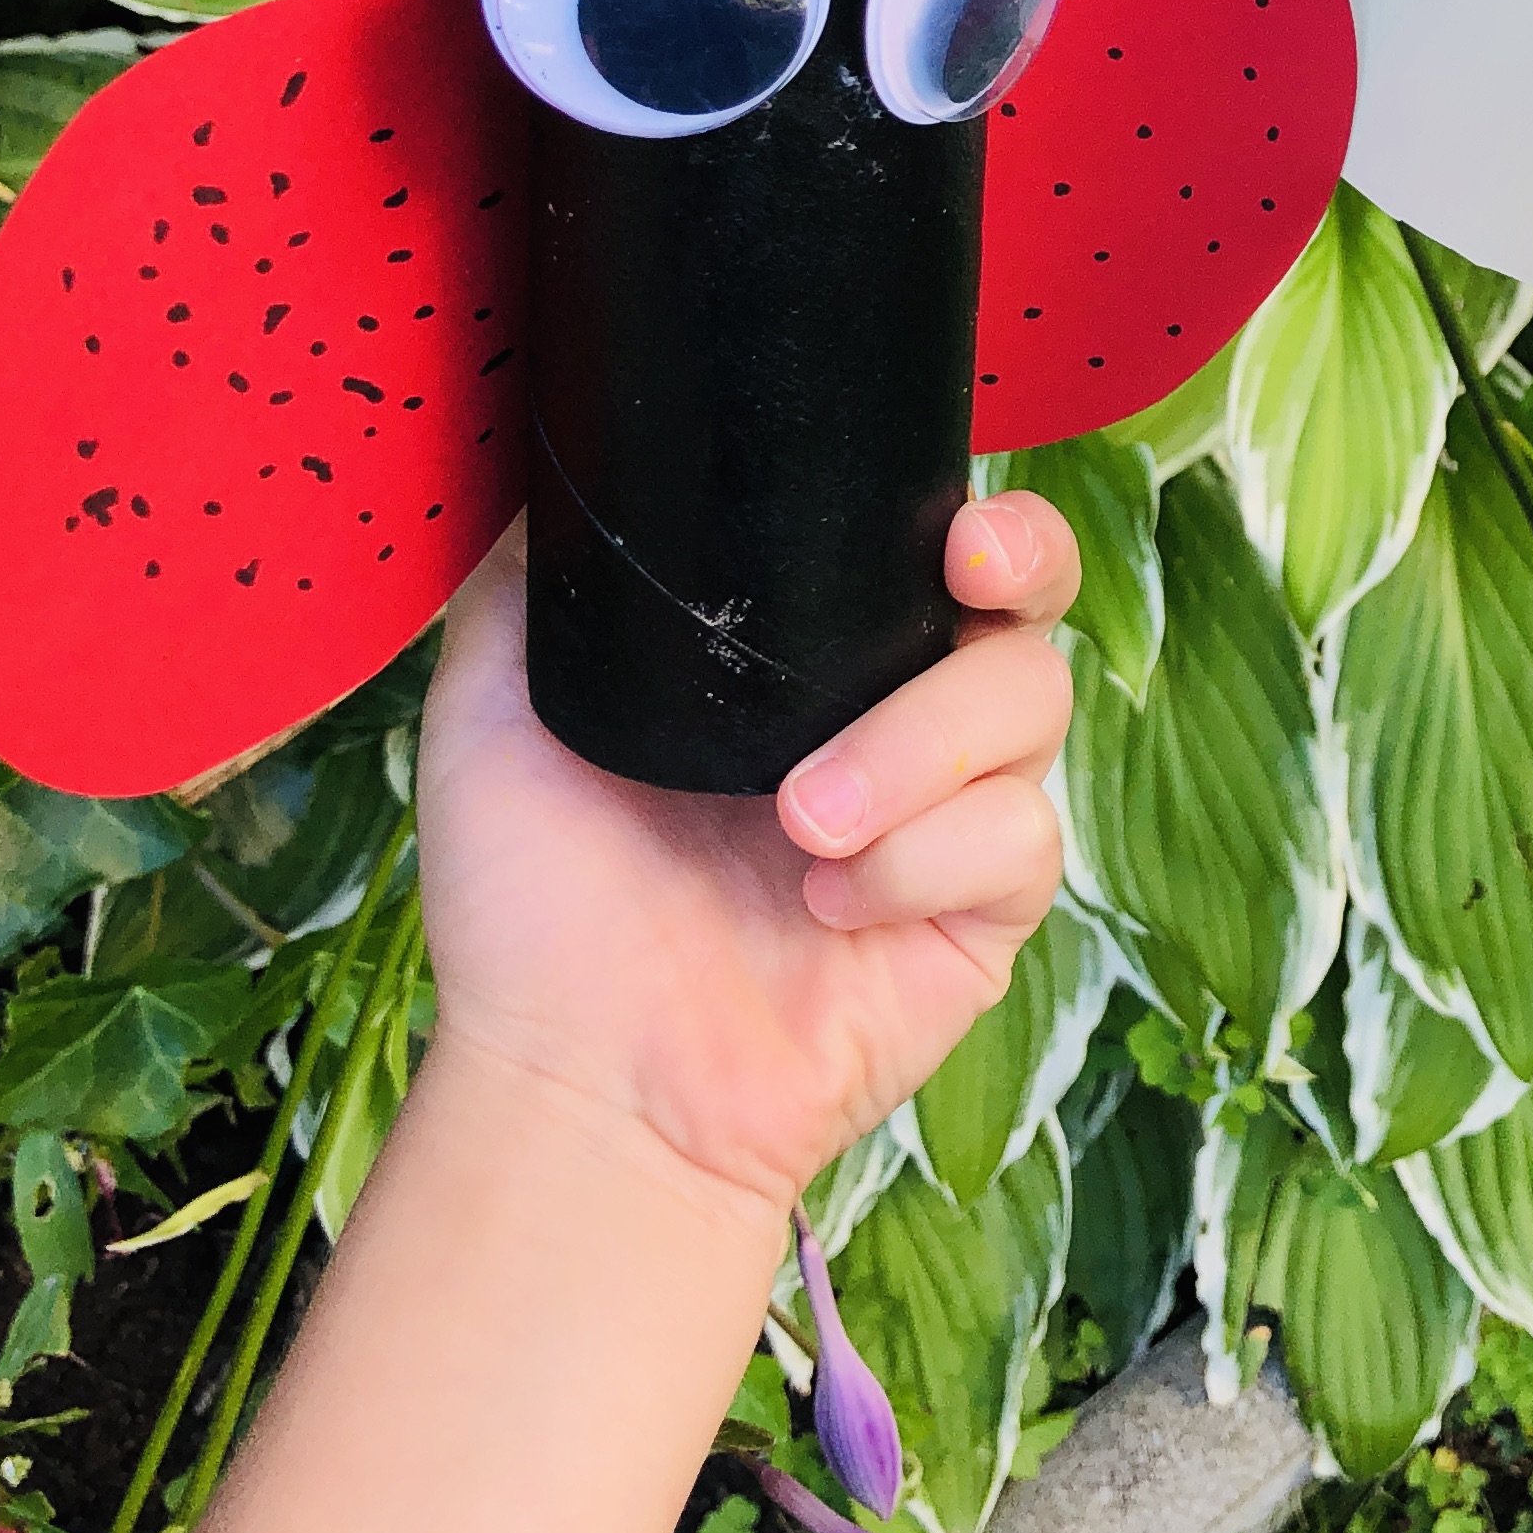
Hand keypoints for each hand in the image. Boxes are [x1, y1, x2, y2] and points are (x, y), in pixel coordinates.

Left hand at [413, 492, 1076, 1223]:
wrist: (575, 1073)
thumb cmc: (534, 908)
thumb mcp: (498, 706)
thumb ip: (538, 580)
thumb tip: (563, 459)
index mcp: (812, 658)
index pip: (932, 543)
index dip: (979, 511)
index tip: (949, 524)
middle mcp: (898, 721)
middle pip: (1028, 601)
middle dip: (1021, 564)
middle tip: (961, 577)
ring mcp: (950, 818)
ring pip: (1033, 704)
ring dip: (923, 747)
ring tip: (803, 821)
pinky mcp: (983, 916)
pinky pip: (1022, 840)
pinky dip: (925, 860)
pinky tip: (829, 905)